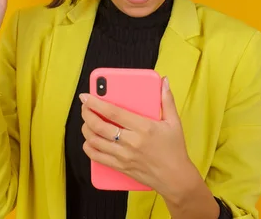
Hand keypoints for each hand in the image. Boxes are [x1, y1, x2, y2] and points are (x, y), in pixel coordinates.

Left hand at [80, 77, 197, 199]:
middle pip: (99, 125)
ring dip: (86, 129)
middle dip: (87, 113)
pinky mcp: (120, 167)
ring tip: (86, 121)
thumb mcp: (174, 122)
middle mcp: (131, 142)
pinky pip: (97, 157)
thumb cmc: (174, 150)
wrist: (175, 178)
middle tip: (84, 106)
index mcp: (143, 128)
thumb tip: (164, 81)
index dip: (96, 103)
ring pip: (94, 141)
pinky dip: (88, 147)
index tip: (86, 96)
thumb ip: (167, 100)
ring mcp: (123, 156)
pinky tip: (89, 140)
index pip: (113, 112)